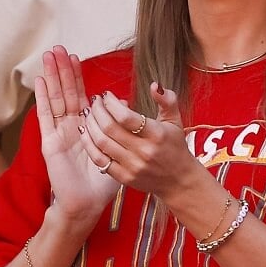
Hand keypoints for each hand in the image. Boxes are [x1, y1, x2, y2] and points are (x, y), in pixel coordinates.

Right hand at [35, 46, 122, 222]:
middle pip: (65, 93)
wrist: (87, 204)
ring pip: (55, 100)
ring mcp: (59, 134)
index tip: (75, 58)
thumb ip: (122, 128)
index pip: (80, 96)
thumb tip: (123, 104)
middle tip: (58, 48)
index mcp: (86, 128)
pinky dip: (43, 99)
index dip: (77, 78)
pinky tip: (40, 81)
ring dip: (52, 78)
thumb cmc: (102, 183)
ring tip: (48, 56)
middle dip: (62, 71)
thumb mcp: (118, 150)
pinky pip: (46, 117)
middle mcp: (71, 128)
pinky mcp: (50, 143)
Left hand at [79, 82, 205, 203]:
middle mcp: (144, 151)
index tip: (106, 95)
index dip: (111, 104)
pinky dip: (89, 145)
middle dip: (97, 111)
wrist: (179, 181)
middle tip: (94, 101)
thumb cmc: (175, 148)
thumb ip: (167, 100)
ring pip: (102, 143)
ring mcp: (133, 166)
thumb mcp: (175, 121)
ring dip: (90, 125)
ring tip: (88, 114)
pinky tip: (86, 133)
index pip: (126, 117)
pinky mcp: (124, 177)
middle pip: (110, 128)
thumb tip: (155, 85)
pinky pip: (100, 160)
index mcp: (157, 135)